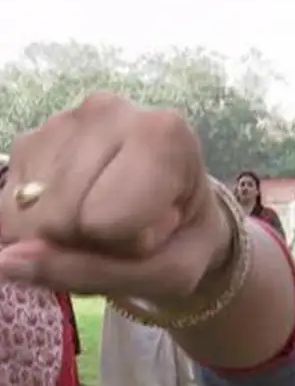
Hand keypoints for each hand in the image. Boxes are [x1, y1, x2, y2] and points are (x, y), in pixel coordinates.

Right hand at [0, 93, 230, 299]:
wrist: (183, 213)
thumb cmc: (185, 242)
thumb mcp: (166, 274)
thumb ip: (93, 273)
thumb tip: (6, 261)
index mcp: (163, 135)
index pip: (104, 220)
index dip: (126, 245)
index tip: (158, 229)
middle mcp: (108, 111)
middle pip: (58, 215)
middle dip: (89, 242)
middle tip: (130, 230)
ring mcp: (61, 120)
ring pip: (26, 213)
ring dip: (64, 236)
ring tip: (110, 221)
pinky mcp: (29, 140)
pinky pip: (9, 209)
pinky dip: (41, 226)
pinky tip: (82, 210)